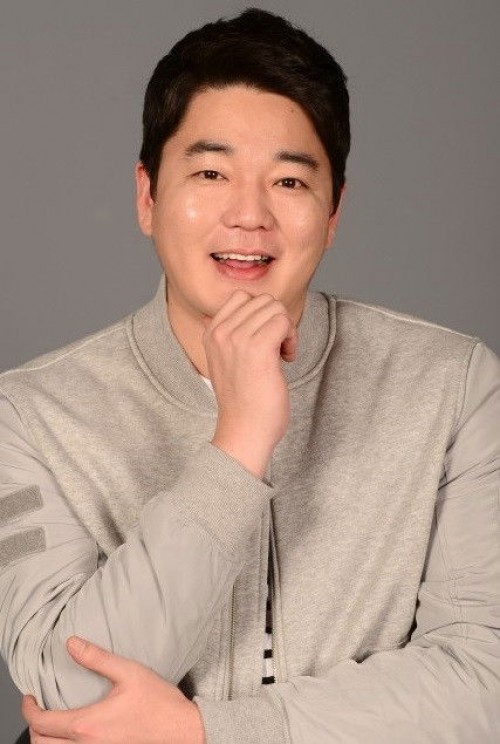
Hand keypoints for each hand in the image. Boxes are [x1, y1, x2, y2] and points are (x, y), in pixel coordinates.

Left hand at [22, 636, 205, 743]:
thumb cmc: (158, 703)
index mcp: (88, 725)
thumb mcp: (128, 672)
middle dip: (34, 727)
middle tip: (37, 709)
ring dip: (46, 741)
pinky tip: (73, 734)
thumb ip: (96, 658)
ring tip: (52, 723)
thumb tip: (71, 644)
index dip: (28, 709)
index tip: (29, 697)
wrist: (182, 731)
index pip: (42, 723)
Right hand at [204, 290, 296, 477]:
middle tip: (278, 349)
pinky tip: (286, 358)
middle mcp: (221, 332)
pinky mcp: (258, 348)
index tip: (264, 339)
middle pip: (263, 300)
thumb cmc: (241, 401)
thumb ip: (224, 336)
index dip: (261, 314)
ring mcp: (238, 339)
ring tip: (281, 355)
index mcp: (211, 333)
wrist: (244, 431)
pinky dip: (292, 338)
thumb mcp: (223, 361)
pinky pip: (284, 321)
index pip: (241, 297)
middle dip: (277, 321)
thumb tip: (219, 313)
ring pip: (275, 308)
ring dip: (286, 329)